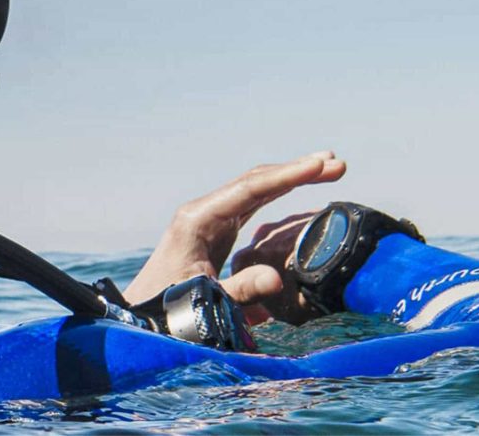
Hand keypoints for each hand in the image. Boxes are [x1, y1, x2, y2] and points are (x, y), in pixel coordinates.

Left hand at [122, 151, 345, 323]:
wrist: (141, 314)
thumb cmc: (167, 307)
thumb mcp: (204, 301)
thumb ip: (239, 292)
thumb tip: (277, 279)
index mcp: (198, 220)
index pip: (250, 189)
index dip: (289, 176)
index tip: (320, 165)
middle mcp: (204, 212)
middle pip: (256, 182)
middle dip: (296, 171)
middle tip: (337, 164)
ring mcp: (209, 218)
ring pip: (255, 189)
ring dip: (289, 178)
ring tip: (327, 168)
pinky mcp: (216, 230)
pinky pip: (251, 204)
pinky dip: (277, 194)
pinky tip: (297, 187)